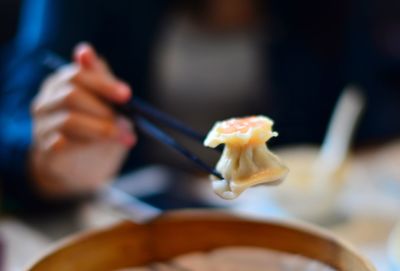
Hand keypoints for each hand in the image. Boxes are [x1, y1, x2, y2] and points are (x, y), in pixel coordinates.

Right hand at [30, 43, 135, 197]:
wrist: (84, 167)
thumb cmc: (99, 127)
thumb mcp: (107, 103)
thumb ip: (101, 80)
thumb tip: (85, 50)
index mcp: (62, 84)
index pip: (77, 75)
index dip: (103, 83)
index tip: (126, 95)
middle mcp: (47, 101)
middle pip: (71, 95)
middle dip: (104, 110)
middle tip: (128, 124)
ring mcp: (42, 125)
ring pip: (69, 120)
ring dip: (102, 129)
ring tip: (124, 138)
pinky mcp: (45, 149)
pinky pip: (62, 144)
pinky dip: (86, 145)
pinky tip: (98, 148)